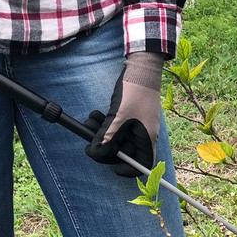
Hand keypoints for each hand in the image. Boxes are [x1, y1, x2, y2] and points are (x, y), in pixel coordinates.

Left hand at [85, 52, 165, 176]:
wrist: (141, 67)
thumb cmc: (134, 92)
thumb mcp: (117, 118)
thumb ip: (106, 138)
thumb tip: (96, 154)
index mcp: (147, 139)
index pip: (142, 166)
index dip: (127, 170)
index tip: (113, 167)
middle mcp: (143, 135)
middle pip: (124, 153)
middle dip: (105, 148)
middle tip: (90, 142)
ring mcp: (137, 126)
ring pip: (117, 139)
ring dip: (101, 134)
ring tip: (90, 123)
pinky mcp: (130, 117)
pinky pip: (116, 127)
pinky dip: (104, 124)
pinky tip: (95, 115)